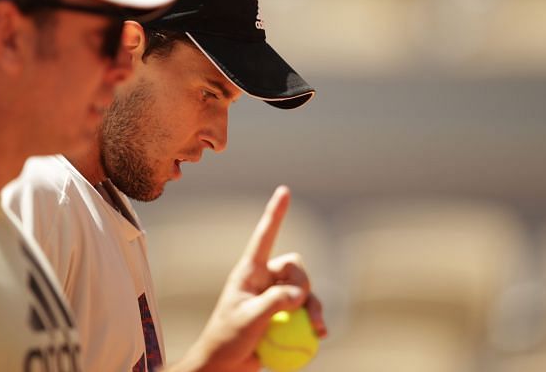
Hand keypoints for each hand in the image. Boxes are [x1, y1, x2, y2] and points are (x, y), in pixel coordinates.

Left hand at [169, 186, 326, 371]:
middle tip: (297, 307)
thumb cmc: (227, 339)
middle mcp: (265, 280)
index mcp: (249, 272)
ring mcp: (276, 297)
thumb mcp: (248, 320)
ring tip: (317, 329)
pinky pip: (308, 311)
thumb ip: (272, 303)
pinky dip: (315, 321)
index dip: (275, 214)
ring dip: (315, 308)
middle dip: (303, 285)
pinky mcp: (285, 316)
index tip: (284, 191)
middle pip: (295, 267)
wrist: (225, 365)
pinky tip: (320, 336)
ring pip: (306, 290)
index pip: (264, 237)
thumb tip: (298, 295)